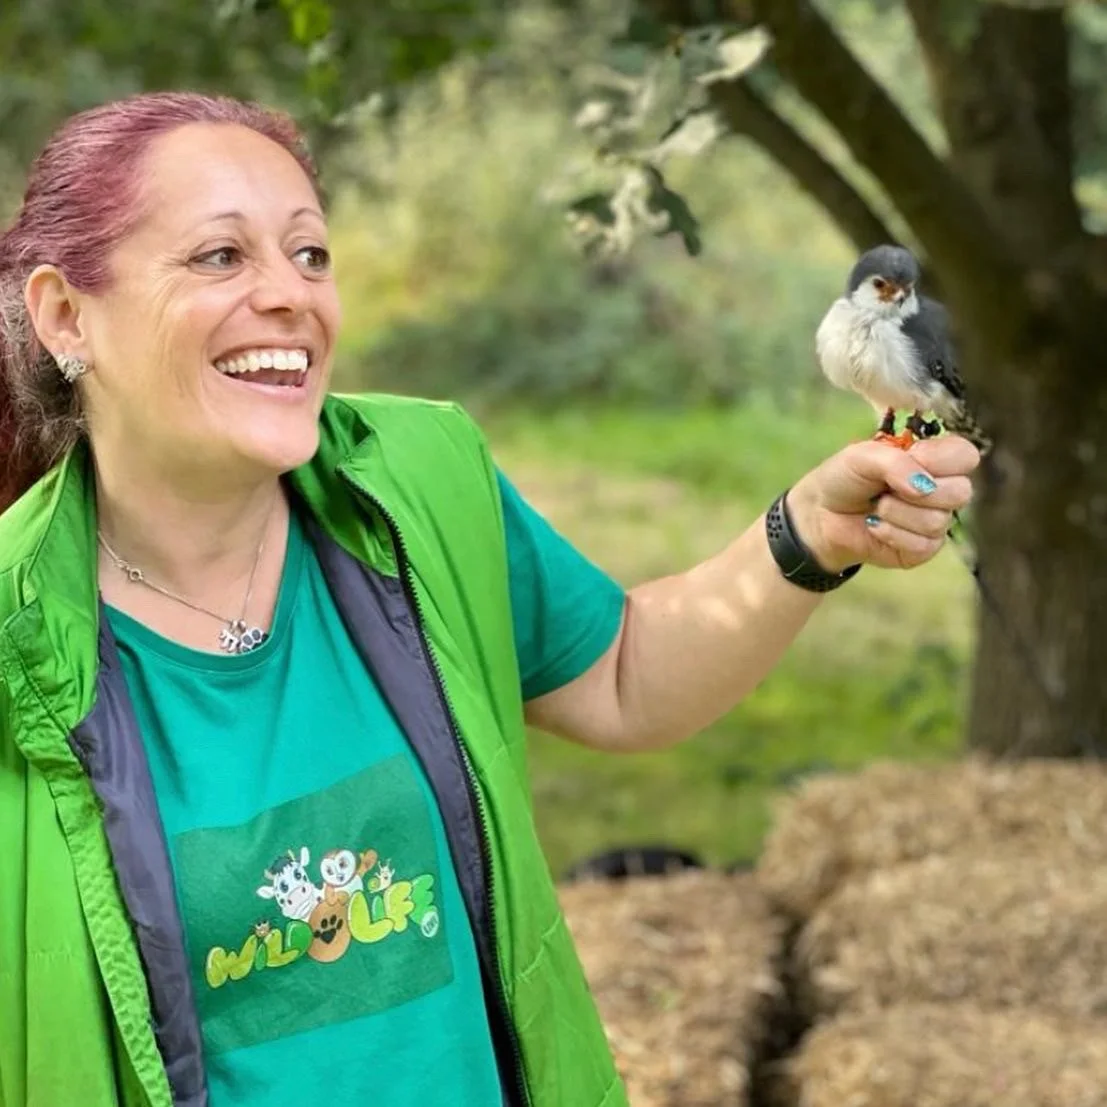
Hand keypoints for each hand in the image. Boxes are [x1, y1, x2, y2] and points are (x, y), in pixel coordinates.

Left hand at [784, 435, 980, 572]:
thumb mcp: (862, 456)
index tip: (911, 457)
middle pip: (961, 492)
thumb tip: (922, 486)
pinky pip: (923, 545)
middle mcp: (940, 489)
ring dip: (897, 513)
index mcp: (933, 460)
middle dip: (918, 491)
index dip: (941, 459)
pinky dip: (892, 534)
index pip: (966, 456)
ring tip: (876, 507)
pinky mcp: (923, 549)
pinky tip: (875, 527)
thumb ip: (895, 462)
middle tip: (887, 488)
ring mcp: (934, 521)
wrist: (820, 516)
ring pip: (938, 521)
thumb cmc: (844, 479)